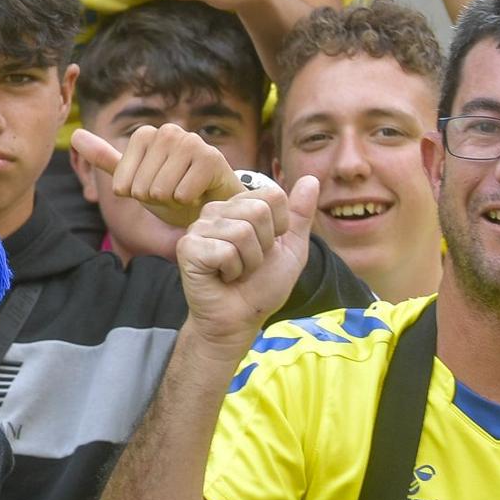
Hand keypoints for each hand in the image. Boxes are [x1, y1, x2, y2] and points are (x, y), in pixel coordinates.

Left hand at [72, 124, 243, 229]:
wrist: (211, 204)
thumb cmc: (171, 190)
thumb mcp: (134, 178)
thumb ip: (104, 158)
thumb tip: (74, 134)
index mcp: (144, 135)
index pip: (121, 180)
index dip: (135, 195)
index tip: (152, 188)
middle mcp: (167, 131)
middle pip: (141, 186)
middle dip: (155, 199)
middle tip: (172, 192)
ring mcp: (191, 142)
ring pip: (161, 189)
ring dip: (172, 201)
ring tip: (185, 193)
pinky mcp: (211, 158)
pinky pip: (183, 193)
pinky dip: (188, 203)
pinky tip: (199, 195)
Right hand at [175, 175, 318, 350]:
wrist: (239, 320)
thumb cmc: (261, 286)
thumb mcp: (291, 249)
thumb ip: (299, 214)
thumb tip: (312, 179)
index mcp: (238, 206)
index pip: (273, 196)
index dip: (279, 229)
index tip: (266, 248)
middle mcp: (215, 210)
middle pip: (258, 211)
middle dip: (263, 247)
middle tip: (248, 263)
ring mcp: (198, 227)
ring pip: (242, 232)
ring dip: (248, 263)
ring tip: (235, 271)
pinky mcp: (188, 247)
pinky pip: (225, 251)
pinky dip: (232, 271)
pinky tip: (221, 276)